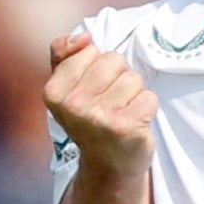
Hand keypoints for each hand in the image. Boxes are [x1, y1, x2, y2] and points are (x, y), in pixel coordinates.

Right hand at [46, 31, 156, 172]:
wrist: (107, 167)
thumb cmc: (90, 120)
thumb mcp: (66, 87)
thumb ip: (63, 54)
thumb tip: (84, 37)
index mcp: (54, 92)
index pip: (90, 50)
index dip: (96, 67)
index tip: (91, 91)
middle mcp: (74, 105)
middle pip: (114, 61)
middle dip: (117, 78)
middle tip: (109, 103)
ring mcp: (100, 118)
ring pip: (133, 78)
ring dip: (133, 94)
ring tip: (122, 113)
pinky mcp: (127, 128)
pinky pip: (149, 97)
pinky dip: (147, 109)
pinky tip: (134, 124)